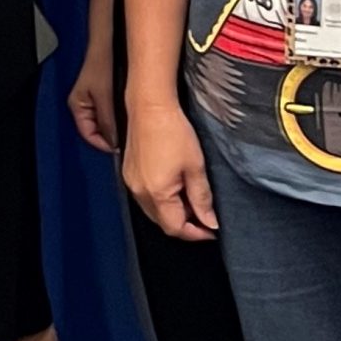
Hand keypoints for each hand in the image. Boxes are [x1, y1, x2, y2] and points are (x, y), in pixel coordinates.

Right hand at [68, 28, 120, 152]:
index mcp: (77, 106)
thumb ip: (108, 120)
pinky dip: (120, 115)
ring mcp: (95, 99)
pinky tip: (129, 112)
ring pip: (106, 121)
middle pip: (98, 129)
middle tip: (126, 136)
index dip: (103, 143)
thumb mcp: (104, 96)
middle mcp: (84, 104)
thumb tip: (115, 142)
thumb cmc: (101, 64)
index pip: (88, 135)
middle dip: (111, 134)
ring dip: (117, 124)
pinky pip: (112, 112)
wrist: (108, 45)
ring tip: (129, 123)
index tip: (118, 147)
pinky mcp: (105, 95)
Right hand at [123, 102, 217, 239]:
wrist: (149, 107)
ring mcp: (131, 182)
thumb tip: (209, 221)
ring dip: (173, 212)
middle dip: (185, 224)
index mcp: (156, 193)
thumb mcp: (196, 167)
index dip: (196, 233)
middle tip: (206, 217)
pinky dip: (161, 200)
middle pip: (162, 222)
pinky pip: (145, 197)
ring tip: (192, 200)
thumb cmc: (172, 131)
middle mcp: (139, 192)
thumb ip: (202, 198)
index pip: (175, 228)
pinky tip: (175, 188)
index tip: (212, 230)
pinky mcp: (129, 172)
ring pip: (153, 211)